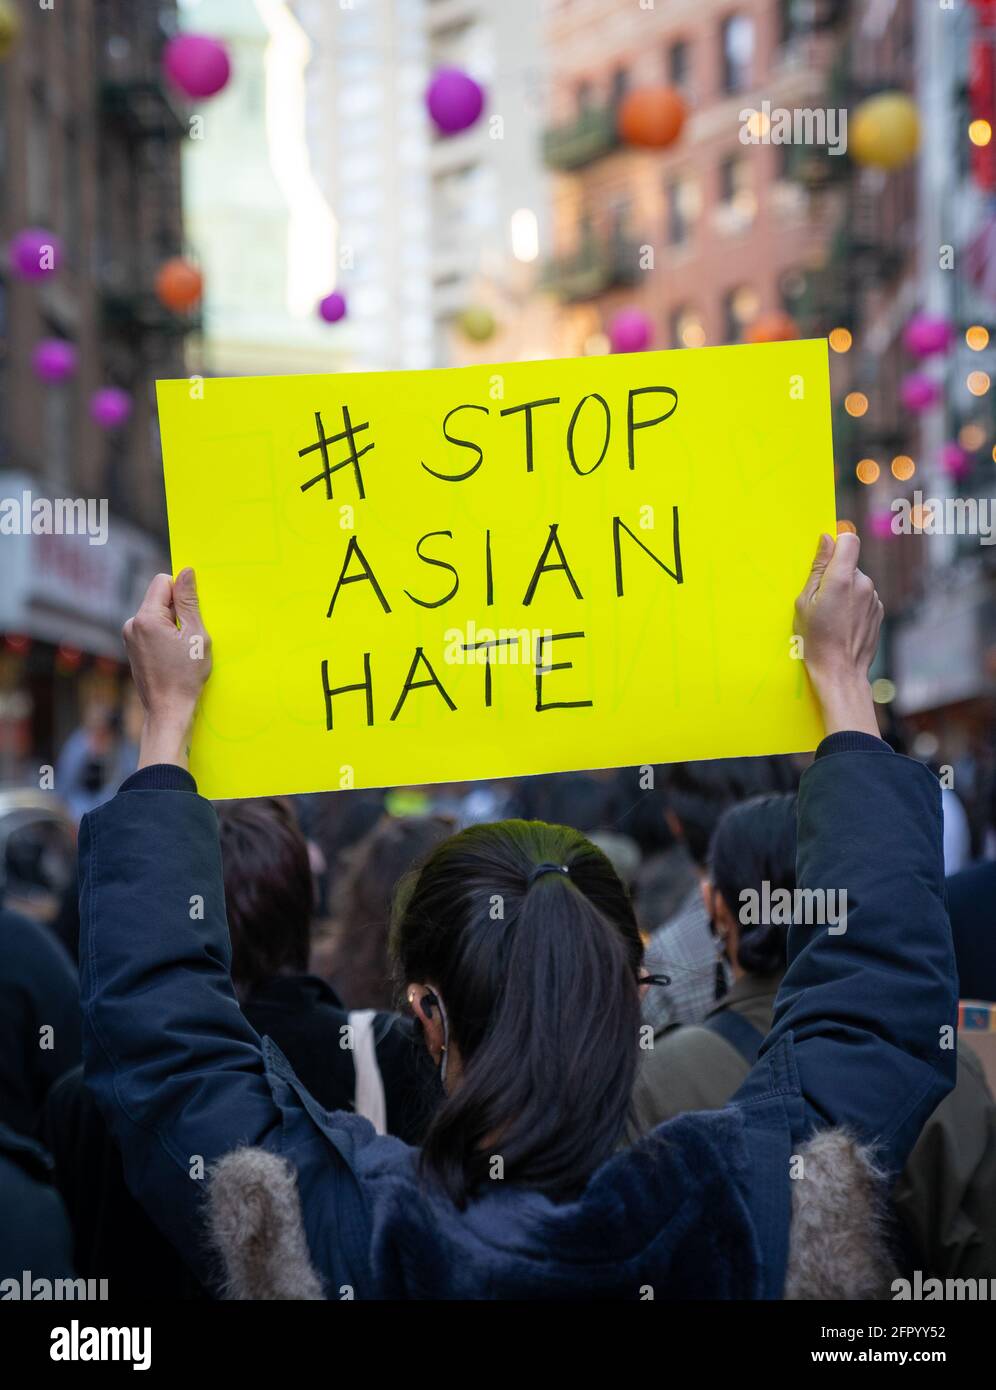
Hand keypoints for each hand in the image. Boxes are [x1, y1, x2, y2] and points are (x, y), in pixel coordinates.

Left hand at [123, 570, 211, 768]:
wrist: (167, 711)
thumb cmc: (185, 676)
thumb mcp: (196, 635)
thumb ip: (190, 601)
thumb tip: (186, 572)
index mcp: (145, 618)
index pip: (163, 582)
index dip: (182, 594)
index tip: (192, 615)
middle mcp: (131, 624)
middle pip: (159, 599)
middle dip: (177, 611)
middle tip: (189, 637)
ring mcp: (129, 637)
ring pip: (156, 615)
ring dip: (172, 625)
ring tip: (181, 650)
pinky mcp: (132, 648)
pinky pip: (151, 630)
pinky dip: (164, 637)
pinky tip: (173, 656)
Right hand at [794, 533, 882, 737]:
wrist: (840, 672)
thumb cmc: (816, 640)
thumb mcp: (805, 602)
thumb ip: (818, 568)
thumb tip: (826, 539)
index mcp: (842, 579)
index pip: (849, 540)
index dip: (838, 542)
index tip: (827, 554)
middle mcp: (863, 584)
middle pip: (850, 564)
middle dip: (836, 575)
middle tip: (821, 600)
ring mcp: (874, 598)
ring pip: (857, 582)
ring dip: (846, 592)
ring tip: (833, 617)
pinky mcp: (879, 612)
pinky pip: (864, 598)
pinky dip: (854, 605)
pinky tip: (844, 624)